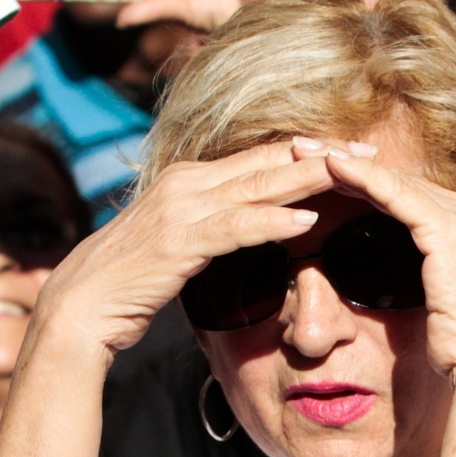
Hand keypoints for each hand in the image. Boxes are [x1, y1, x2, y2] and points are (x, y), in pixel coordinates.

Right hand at [27, 141, 333, 359]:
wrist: (80, 305)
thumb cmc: (131, 280)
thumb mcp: (178, 243)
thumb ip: (211, 228)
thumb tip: (247, 227)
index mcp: (190, 180)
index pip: (260, 157)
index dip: (308, 151)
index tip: (353, 151)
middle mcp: (187, 183)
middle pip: (268, 160)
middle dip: (324, 154)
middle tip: (374, 151)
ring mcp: (181, 208)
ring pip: (258, 184)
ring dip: (309, 177)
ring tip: (353, 173)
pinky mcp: (178, 240)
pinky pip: (234, 226)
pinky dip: (271, 221)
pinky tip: (305, 220)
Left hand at [300, 140, 455, 391]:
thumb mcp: (441, 307)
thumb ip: (421, 282)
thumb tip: (385, 285)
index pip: (408, 195)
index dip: (363, 181)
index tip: (320, 171)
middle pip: (400, 180)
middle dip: (348, 162)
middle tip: (300, 147)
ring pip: (395, 181)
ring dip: (347, 163)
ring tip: (304, 151)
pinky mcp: (450, 232)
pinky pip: (399, 196)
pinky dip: (363, 179)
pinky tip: (330, 168)